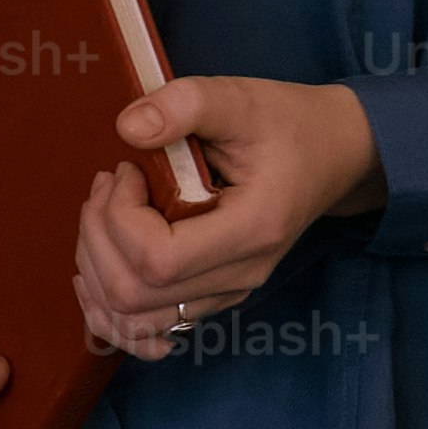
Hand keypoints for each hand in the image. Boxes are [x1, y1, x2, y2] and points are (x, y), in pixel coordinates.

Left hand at [77, 77, 380, 357]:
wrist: (332, 154)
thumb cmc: (286, 125)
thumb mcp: (240, 99)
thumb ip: (185, 105)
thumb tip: (127, 128)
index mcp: (252, 230)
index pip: (159, 260)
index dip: (120, 217)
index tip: (127, 170)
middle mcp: (239, 275)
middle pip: (134, 294)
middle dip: (98, 236)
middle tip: (108, 184)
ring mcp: (225, 293)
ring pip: (131, 318)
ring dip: (95, 267)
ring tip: (102, 213)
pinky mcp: (210, 295)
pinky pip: (145, 329)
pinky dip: (108, 305)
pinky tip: (99, 266)